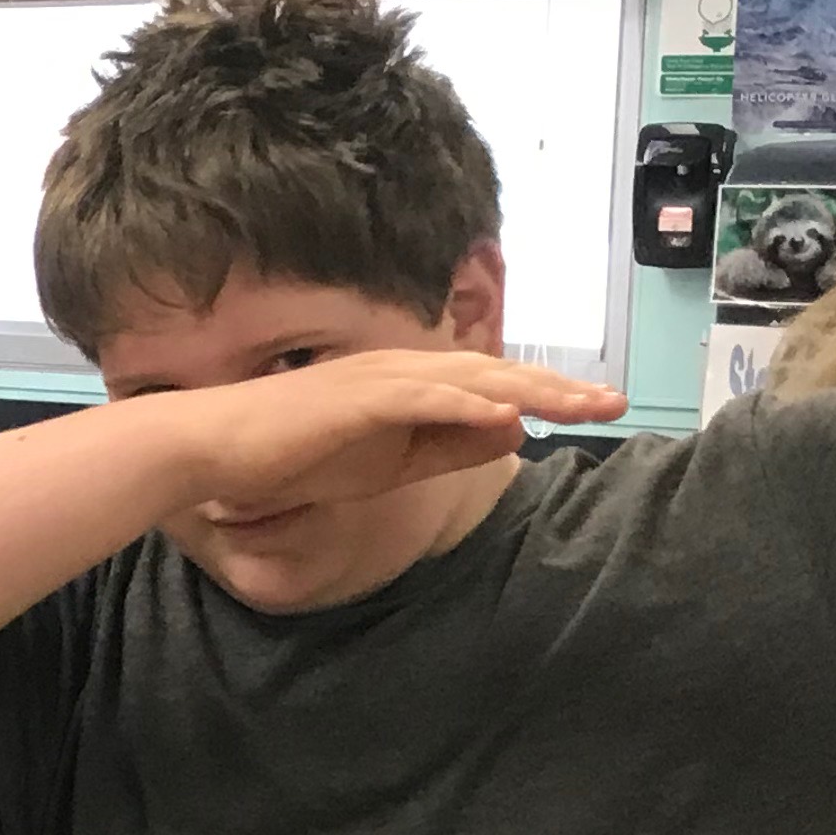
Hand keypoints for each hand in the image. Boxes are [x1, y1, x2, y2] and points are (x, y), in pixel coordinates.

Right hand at [182, 349, 622, 517]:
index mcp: (411, 386)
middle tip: (615, 401)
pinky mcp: (360, 394)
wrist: (220, 450)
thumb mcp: (389, 464)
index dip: (548, 397)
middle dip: (559, 389)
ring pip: (473, 378)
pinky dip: (468, 400)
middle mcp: (404, 370)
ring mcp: (382, 377)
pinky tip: (506, 410)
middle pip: (496, 375)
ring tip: (581, 403)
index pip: (492, 388)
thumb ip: (449, 447)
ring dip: (531, 388)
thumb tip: (513, 429)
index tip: (598, 410)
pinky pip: (426, 395)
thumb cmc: (294, 456)